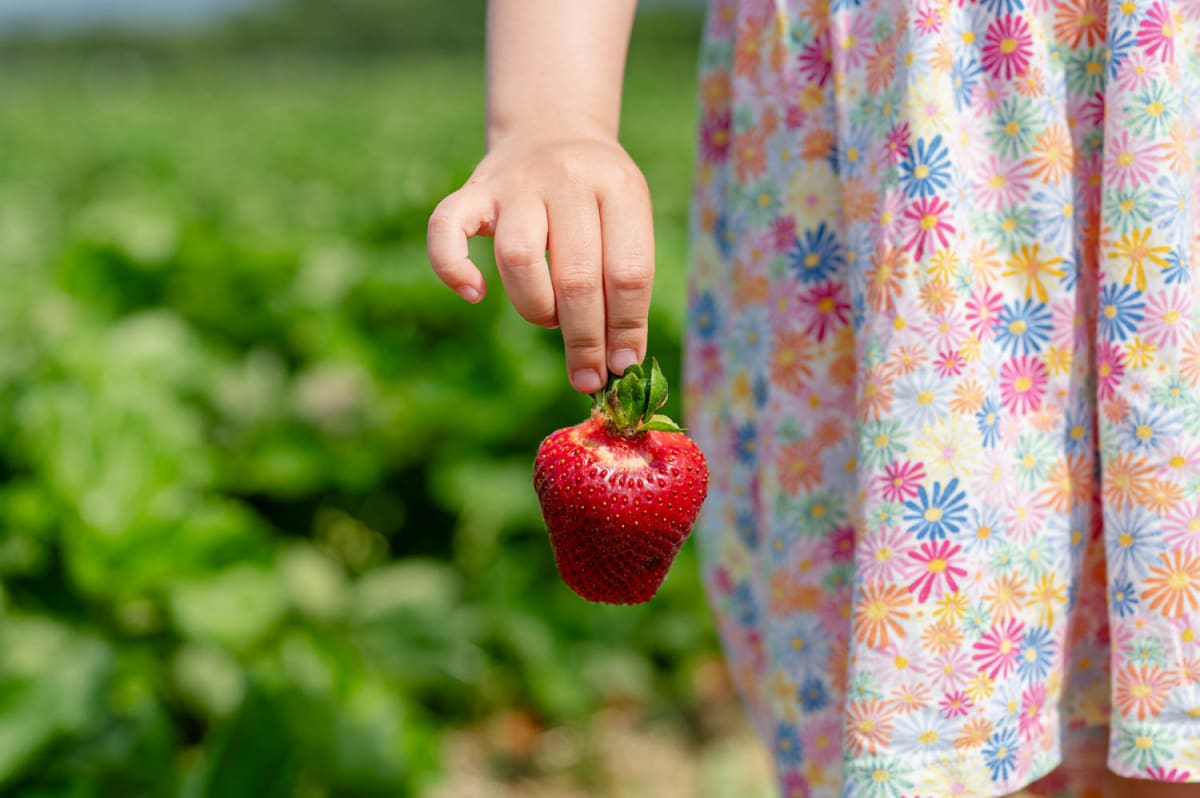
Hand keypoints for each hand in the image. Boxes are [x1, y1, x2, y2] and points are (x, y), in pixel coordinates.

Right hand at [427, 122, 653, 393]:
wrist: (552, 128)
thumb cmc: (598, 199)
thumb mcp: (628, 222)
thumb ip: (625, 284)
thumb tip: (622, 363)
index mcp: (618, 187)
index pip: (629, 271)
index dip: (626, 328)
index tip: (623, 368)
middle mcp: (567, 178)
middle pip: (577, 276)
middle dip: (584, 339)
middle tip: (587, 375)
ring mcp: (515, 183)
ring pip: (519, 259)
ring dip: (536, 307)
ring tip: (549, 317)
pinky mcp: (472, 191)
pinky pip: (445, 230)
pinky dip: (454, 269)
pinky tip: (476, 293)